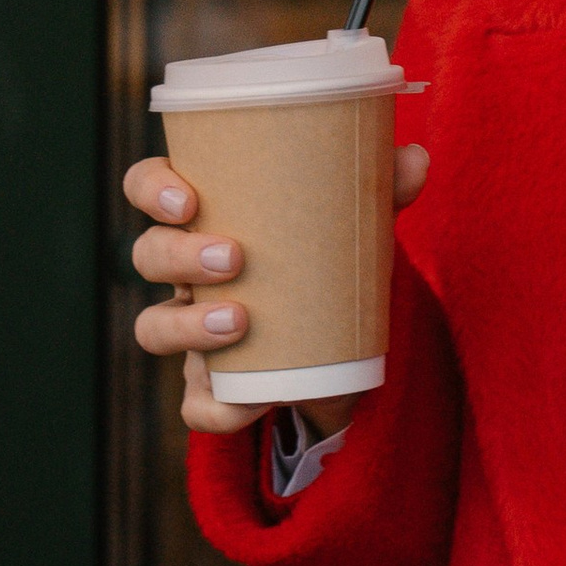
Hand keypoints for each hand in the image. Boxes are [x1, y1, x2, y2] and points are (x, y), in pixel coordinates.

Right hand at [127, 146, 428, 437]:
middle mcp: (187, 270)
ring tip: (240, 321)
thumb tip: (417, 158)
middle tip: (233, 257)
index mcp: (207, 214)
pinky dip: (219, 407)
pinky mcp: (211, 388)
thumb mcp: (355, 219)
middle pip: (150, 254)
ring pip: (153, 327)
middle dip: (179, 255)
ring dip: (187, 325)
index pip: (148, 186)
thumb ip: (382, 187)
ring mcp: (192, 330)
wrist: (340, 346)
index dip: (152, 188)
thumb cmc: (328, 256)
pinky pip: (195, 406)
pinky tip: (253, 399)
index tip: (188, 198)